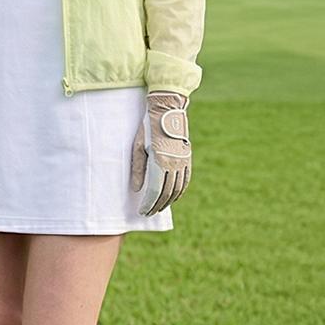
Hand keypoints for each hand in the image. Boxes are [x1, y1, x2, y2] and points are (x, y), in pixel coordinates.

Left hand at [130, 90, 191, 214]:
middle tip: (148, 213)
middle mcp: (174, 164)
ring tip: (158, 208)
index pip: (154, 190)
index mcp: (160, 162)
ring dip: (168, 201)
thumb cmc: (147, 128)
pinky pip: (185, 181)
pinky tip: (172, 197)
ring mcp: (183, 162)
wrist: (167, 111)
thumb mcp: (138, 147)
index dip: (148, 203)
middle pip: (166, 192)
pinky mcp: (187, 158)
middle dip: (156, 205)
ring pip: (177, 189)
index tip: (142, 211)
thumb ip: (137, 169)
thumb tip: (137, 190)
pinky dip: (179, 192)